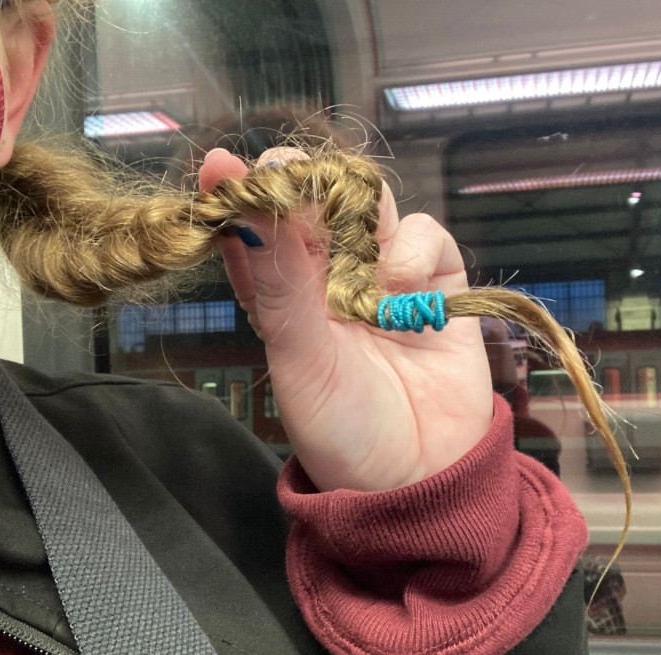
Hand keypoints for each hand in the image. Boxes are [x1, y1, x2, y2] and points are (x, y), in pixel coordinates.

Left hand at [199, 148, 493, 491]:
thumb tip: (249, 206)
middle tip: (291, 172)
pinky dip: (415, 248)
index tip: (224, 170)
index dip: (242, 198)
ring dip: (362, 211)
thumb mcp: (301, 360)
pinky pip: (425, 235)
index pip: (258, 232)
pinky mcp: (437, 281)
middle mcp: (331, 279)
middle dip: (303, 183)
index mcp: (283, 297)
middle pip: (315, 206)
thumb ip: (280, 283)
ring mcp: (386, 276)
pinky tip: (404, 287)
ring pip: (371, 208)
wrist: (421, 478)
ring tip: (359, 252)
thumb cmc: (345, 431)